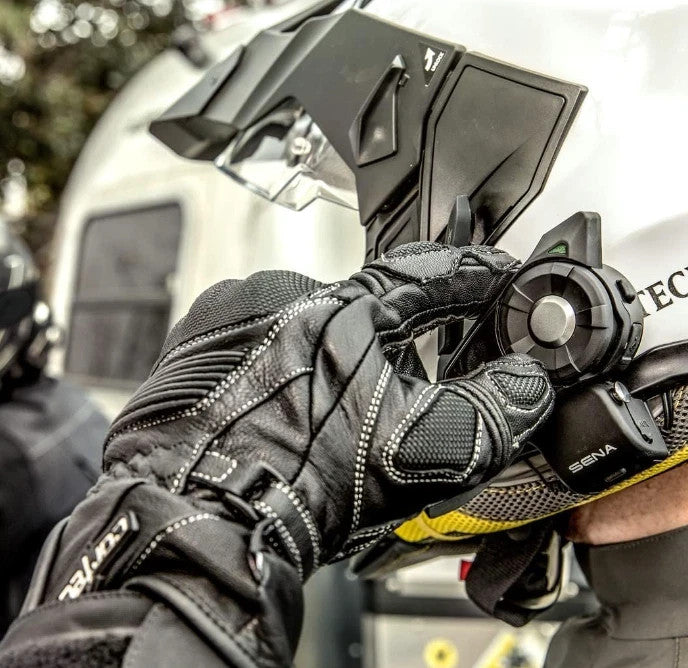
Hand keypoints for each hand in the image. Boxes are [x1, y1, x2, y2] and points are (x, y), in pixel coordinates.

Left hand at [99, 242, 553, 576]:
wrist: (200, 523)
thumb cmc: (298, 485)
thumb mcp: (422, 452)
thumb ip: (492, 410)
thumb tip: (527, 384)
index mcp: (344, 309)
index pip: (429, 270)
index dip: (472, 272)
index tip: (497, 275)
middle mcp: (282, 295)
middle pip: (369, 300)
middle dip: (403, 333)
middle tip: (415, 373)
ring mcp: (232, 317)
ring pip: (313, 322)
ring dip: (338, 354)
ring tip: (337, 411)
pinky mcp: (196, 345)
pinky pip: (261, 340)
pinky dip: (286, 365)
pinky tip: (287, 406)